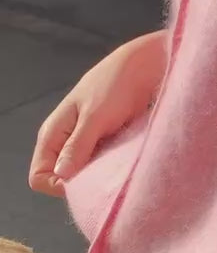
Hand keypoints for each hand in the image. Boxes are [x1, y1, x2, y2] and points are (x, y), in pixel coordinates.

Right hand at [29, 30, 166, 197]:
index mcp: (52, 135)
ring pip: (83, 177)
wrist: (142, 69)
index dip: (58, 184)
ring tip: (118, 165)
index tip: (85, 179)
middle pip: (62, 181)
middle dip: (82, 183)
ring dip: (99, 177)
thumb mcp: (95, 116)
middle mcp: (64, 144)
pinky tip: (125, 162)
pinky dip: (112, 170)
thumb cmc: (114, 85)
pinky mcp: (105, 147)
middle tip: (106, 172)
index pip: (39, 176)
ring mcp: (85, 147)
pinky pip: (102, 169)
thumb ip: (78, 146)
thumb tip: (62, 175)